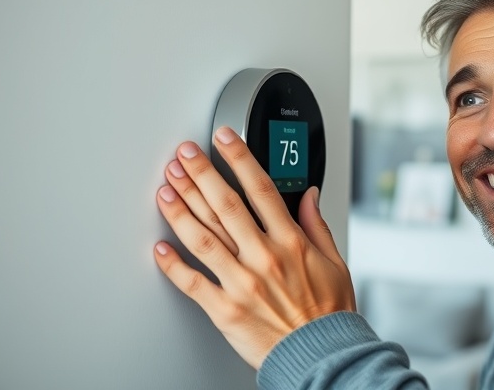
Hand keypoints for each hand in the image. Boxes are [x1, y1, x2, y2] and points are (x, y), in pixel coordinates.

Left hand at [153, 126, 355, 368]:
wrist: (321, 355)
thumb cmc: (328, 313)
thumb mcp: (334, 262)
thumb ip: (316, 225)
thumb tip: (308, 195)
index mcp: (290, 242)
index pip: (261, 188)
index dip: (239, 158)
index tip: (224, 139)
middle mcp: (264, 257)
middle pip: (225, 206)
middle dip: (201, 175)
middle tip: (183, 155)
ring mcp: (242, 283)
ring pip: (203, 238)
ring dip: (181, 210)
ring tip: (165, 188)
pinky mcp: (225, 310)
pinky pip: (193, 283)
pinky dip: (173, 265)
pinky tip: (159, 247)